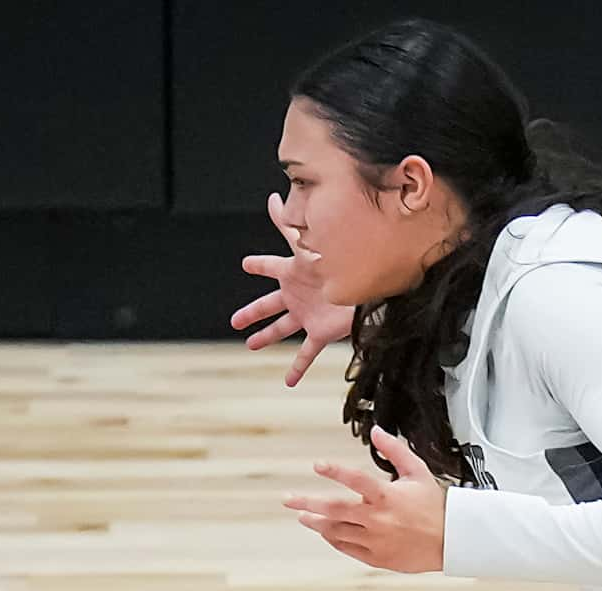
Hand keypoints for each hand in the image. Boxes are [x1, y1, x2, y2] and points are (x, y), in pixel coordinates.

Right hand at [231, 190, 355, 387]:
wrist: (366, 287)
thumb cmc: (335, 262)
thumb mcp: (305, 243)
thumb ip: (287, 222)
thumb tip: (273, 196)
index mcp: (293, 273)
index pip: (271, 266)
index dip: (259, 265)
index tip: (247, 264)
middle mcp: (298, 295)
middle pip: (268, 304)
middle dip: (252, 312)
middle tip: (235, 319)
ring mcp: (308, 315)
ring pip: (281, 329)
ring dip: (266, 337)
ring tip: (251, 345)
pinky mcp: (320, 332)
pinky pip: (306, 353)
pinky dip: (297, 368)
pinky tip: (288, 381)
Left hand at [284, 426, 446, 572]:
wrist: (451, 542)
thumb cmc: (434, 506)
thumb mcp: (418, 472)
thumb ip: (395, 451)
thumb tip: (376, 432)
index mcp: (387, 496)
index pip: (356, 480)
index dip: (335, 471)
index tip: (317, 465)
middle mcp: (378, 519)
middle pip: (334, 510)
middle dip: (307, 503)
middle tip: (288, 499)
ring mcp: (375, 540)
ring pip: (336, 531)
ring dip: (316, 522)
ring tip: (303, 516)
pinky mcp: (376, 557)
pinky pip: (347, 547)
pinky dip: (333, 538)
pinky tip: (326, 531)